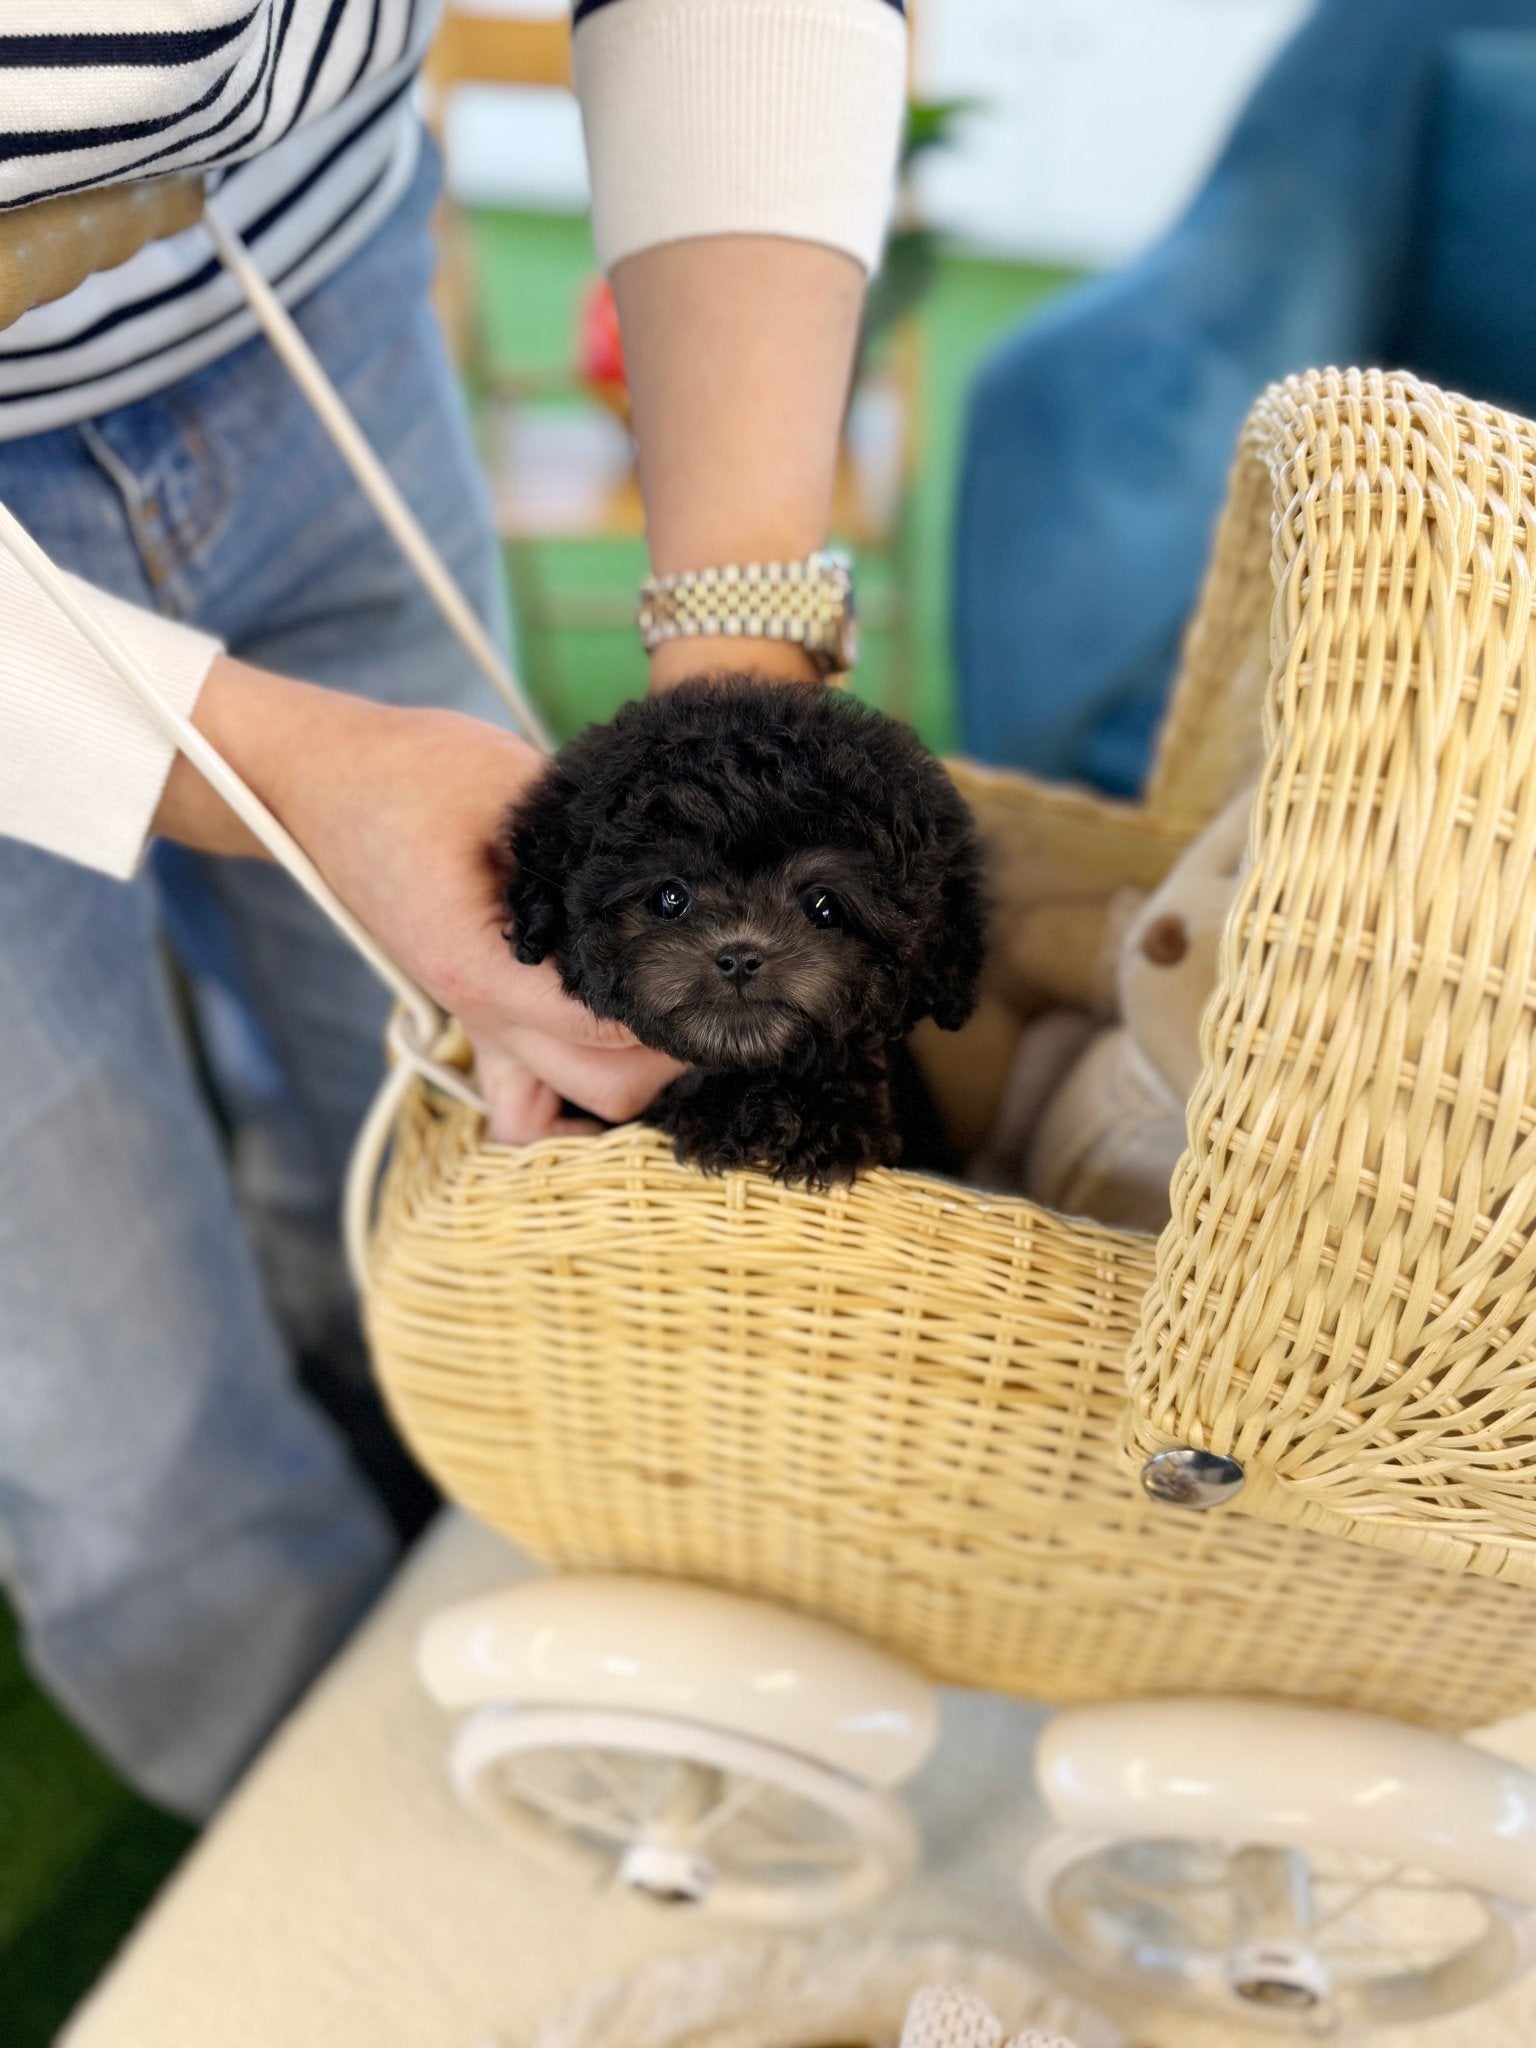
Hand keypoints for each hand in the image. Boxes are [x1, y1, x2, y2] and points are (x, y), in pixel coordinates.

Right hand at [156, 656, 683, 1141]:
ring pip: (555, 1119)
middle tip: (722, 1005)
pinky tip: (610, 1067)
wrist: (317, 781)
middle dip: (671, 1060)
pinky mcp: (473, 1017)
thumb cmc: (404, 773)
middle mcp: (478, 1014)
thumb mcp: (511, 786)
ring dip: (623, 1092)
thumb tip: (680, 873)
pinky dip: (563, 1108)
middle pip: (600, 1092)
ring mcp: (473, 1024)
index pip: (602, 1026)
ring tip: (674, 1036)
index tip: (728, 979)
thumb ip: (588, 844)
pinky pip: (519, 1102)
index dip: (675, 1010)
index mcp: (482, 963)